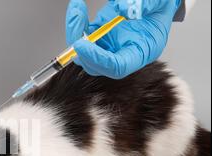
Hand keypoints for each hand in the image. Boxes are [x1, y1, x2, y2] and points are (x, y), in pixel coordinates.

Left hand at [66, 0, 181, 78]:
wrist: (156, 3)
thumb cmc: (161, 6)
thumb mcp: (160, 1)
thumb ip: (145, 4)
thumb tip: (124, 9)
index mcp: (141, 52)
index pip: (117, 67)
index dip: (98, 59)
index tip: (83, 43)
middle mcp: (122, 54)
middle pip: (95, 65)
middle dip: (82, 47)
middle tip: (77, 21)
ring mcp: (108, 47)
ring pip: (84, 53)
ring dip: (75, 32)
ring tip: (77, 9)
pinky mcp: (99, 37)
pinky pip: (82, 36)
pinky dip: (76, 24)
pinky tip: (77, 7)